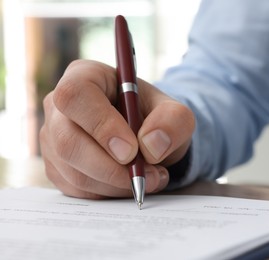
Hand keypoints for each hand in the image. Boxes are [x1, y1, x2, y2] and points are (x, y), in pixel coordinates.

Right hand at [40, 60, 194, 198]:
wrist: (147, 137)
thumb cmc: (155, 118)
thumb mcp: (176, 113)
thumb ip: (173, 122)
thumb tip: (151, 146)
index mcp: (85, 76)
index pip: (75, 95)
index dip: (101, 125)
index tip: (131, 151)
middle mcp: (60, 106)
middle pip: (68, 142)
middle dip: (112, 168)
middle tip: (147, 174)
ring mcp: (53, 138)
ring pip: (74, 172)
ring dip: (116, 183)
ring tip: (149, 177)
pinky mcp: (57, 166)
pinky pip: (76, 189)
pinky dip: (108, 193)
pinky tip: (130, 182)